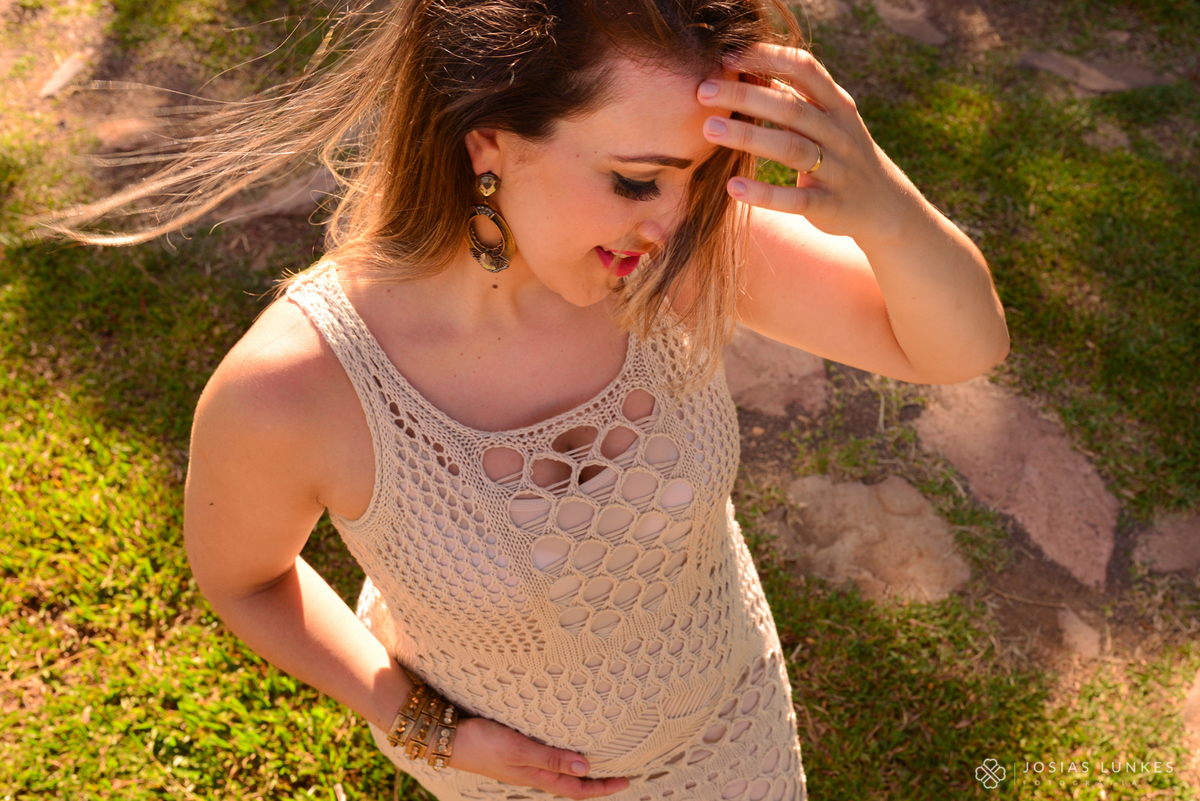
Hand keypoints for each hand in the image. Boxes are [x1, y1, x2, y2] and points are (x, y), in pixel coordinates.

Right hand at [448, 716, 630, 798]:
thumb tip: (586, 768)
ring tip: (599, 758)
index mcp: (536, 777)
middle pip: (571, 782)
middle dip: (595, 780)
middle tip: (620, 770)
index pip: (577, 789)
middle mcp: (532, 773)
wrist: (446, 737)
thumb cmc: (481, 743)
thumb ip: (551, 759)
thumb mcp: (519, 750)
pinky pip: (545, 759)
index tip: (627, 782)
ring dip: (579, 768)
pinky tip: (563, 744)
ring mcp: (522, 764)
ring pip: (559, 771)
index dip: (602, 788)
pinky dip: (561, 756)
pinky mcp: (513, 751)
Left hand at [697, 42, 920, 245]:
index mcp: (838, 105)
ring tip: (710, 129)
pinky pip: (795, 199)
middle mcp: (839, 133)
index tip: (727, 57)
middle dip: (746, 97)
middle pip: (791, 109)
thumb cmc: (841, 153)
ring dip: (749, 137)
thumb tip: (747, 70)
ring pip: (791, 149)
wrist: (885, 206)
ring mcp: (837, 170)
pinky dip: (764, 194)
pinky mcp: (830, 206)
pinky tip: (733, 187)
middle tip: (703, 91)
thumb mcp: (828, 120)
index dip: (767, 59)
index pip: (804, 69)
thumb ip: (794, 98)